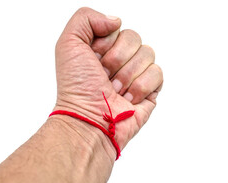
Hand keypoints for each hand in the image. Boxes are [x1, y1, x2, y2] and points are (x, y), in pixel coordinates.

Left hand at [54, 7, 162, 153]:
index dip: (105, 45)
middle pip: (135, 39)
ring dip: (127, 76)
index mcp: (103, 48)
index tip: (93, 62)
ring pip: (148, 54)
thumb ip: (86, 18)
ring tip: (115, 91)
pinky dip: (141, 87)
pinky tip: (128, 99)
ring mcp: (135, 75)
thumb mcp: (69, 44)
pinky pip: (158, 73)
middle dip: (116, 60)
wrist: (89, 119)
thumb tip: (116, 22)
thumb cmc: (77, 87)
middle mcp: (120, 60)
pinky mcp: (149, 91)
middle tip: (104, 78)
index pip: (117, 28)